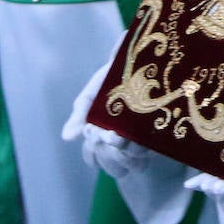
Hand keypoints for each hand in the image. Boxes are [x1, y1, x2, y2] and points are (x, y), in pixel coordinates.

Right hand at [62, 56, 152, 178]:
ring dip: (124, 153)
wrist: (139, 60)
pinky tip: (137, 139)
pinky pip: (146, 155)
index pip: (94, 157)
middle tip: (109, 134)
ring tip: (121, 136)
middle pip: (112, 164)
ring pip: (129, 162)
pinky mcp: (156, 136)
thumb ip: (80, 114)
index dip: (94, 150)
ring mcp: (138, 141)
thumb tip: (67, 137)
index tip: (95, 133)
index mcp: (101, 134)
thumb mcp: (92, 95)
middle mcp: (120, 142)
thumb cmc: (112, 79)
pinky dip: (140, 151)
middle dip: (109, 152)